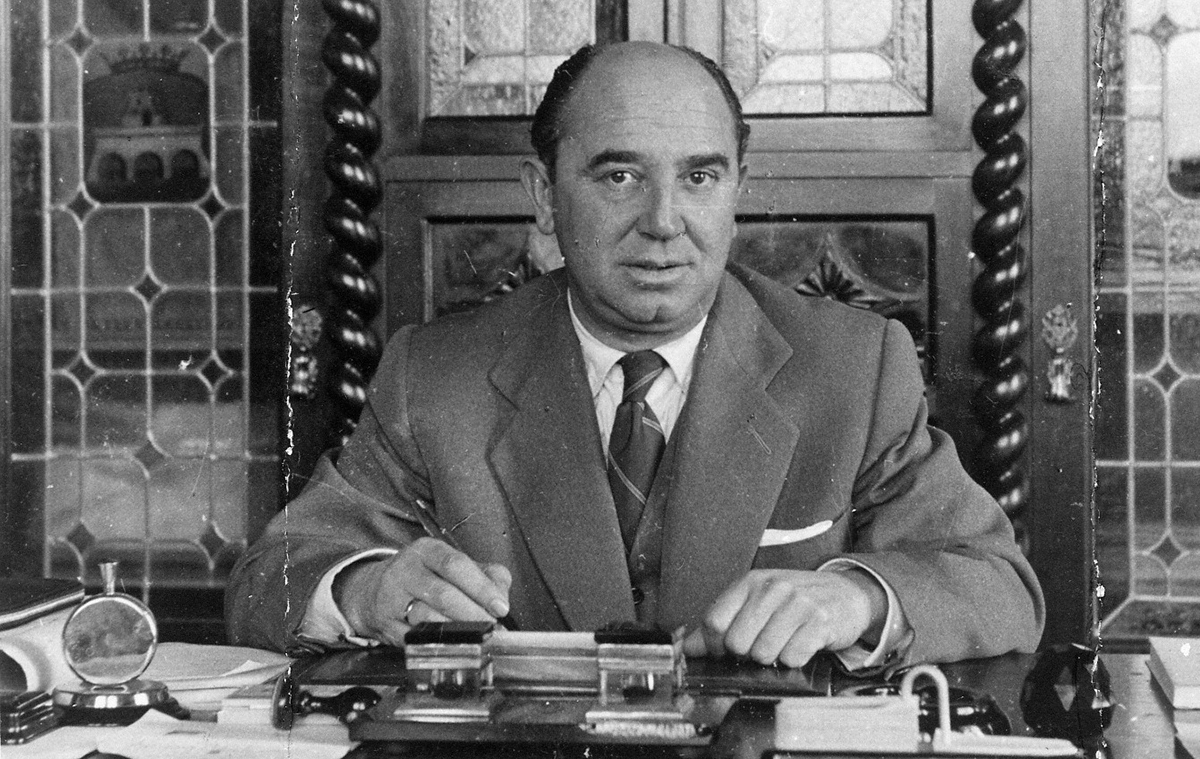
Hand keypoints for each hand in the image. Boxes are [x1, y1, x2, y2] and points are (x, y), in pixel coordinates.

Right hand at [333, 538, 511, 644]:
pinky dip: (436, 643)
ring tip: (475, 635)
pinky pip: (414, 637)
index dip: (482, 587)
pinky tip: (451, 643)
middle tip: (492, 626)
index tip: (501, 606)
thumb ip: (485, 575)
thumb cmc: (422, 577)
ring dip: (457, 630)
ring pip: (428, 617)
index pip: (456, 565)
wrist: (371, 591)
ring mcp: (391, 597)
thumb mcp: (451, 566)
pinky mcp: (385, 623)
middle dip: (473, 614)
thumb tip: (502, 597)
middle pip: (444, 593)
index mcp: (426, 550)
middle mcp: (406, 569)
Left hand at [682, 569, 885, 667]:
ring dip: (772, 658)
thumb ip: (721, 622)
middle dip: (746, 654)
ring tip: (783, 644)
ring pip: (763, 653)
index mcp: (750, 582)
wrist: (847, 593)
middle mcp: (772, 589)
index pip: (713, 621)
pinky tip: (801, 646)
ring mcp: (797, 604)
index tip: (724, 651)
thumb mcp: (756, 601)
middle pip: (736, 642)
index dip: (713, 646)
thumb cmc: (796, 600)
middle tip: (761, 646)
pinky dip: (794, 660)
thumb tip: (684, 646)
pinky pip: (792, 657)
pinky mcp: (820, 622)